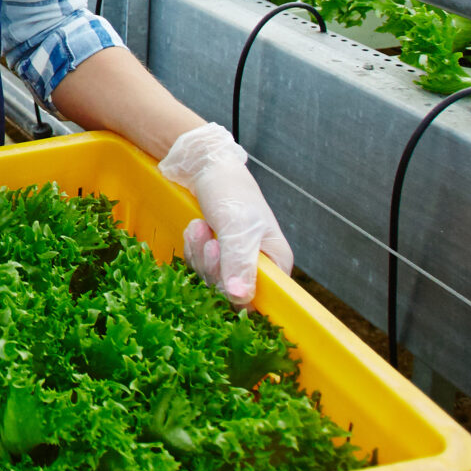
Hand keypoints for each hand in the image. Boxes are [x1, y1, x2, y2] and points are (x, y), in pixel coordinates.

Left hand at [160, 123, 293, 306]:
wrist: (207, 169)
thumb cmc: (232, 192)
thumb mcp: (238, 227)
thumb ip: (240, 261)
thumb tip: (240, 296)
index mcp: (276, 264)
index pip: (260, 301)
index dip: (237, 294)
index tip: (223, 269)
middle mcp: (258, 268)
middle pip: (231, 294)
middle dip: (213, 268)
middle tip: (210, 241)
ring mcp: (234, 264)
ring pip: (211, 281)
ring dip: (200, 255)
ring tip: (201, 227)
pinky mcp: (215, 258)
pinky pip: (199, 269)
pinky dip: (193, 251)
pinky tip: (195, 230)